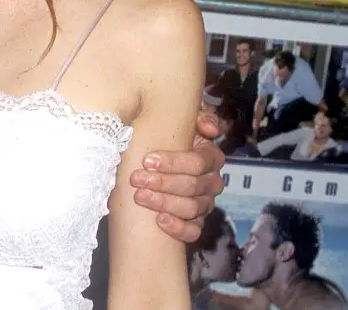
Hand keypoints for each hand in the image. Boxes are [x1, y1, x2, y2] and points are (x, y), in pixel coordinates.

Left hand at [129, 109, 224, 242]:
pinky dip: (178, 228)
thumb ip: (196, 116)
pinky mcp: (196, 222)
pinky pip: (194, 231)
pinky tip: (160, 221)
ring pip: (191, 208)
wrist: (155, 160)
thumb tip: (209, 127)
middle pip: (192, 186)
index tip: (147, 160)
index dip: (173, 162)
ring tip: (140, 197)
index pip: (198, 162)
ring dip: (164, 203)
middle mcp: (211, 181)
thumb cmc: (166, 136)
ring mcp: (205, 203)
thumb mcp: (176, 120)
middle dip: (162, 183)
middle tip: (136, 179)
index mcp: (210, 156)